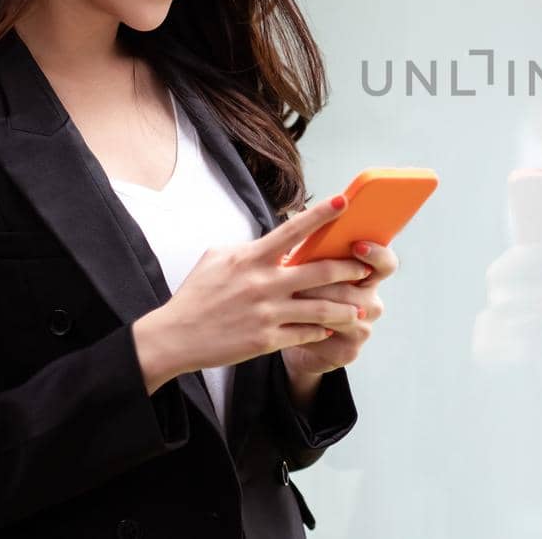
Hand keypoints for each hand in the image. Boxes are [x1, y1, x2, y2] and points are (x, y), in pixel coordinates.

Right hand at [131, 195, 372, 393]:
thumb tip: (274, 241)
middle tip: (365, 268)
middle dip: (348, 268)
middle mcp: (263, 283)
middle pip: (319, 272)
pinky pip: (305, 333)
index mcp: (251, 258)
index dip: (321, 214)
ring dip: (345, 307)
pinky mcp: (266, 340)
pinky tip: (330, 328)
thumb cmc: (196, 294)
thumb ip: (249, 249)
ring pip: (320, 308)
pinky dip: (321, 330)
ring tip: (360, 306)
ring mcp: (267, 313)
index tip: (344, 201)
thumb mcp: (216, 259)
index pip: (293, 230)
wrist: (175, 337)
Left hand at [280, 240, 399, 378]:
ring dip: (311, 305)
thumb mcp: (310, 268)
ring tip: (288, 298)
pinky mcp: (348, 352)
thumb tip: (305, 230)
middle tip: (298, 279)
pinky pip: (324, 336)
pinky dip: (303, 328)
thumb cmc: (304, 293)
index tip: (357, 246)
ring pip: (338, 314)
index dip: (376, 254)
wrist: (295, 336)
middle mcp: (372, 304)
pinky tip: (287, 322)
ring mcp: (363, 330)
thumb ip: (316, 253)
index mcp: (370, 278)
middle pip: (353, 291)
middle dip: (322, 284)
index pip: (386, 263)